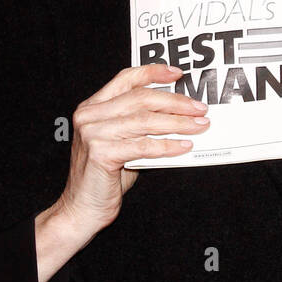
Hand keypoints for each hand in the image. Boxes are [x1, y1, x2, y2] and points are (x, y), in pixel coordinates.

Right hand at [34, 63, 208, 281]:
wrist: (82, 209)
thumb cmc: (104, 177)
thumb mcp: (121, 143)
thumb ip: (139, 125)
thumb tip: (179, 114)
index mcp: (92, 107)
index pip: (125, 79)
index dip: (153, 72)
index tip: (178, 74)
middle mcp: (89, 116)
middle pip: (141, 99)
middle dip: (175, 102)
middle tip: (199, 109)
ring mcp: (93, 134)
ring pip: (145, 121)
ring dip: (177, 123)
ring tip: (199, 126)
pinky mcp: (100, 154)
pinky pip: (143, 146)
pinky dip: (168, 146)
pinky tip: (184, 146)